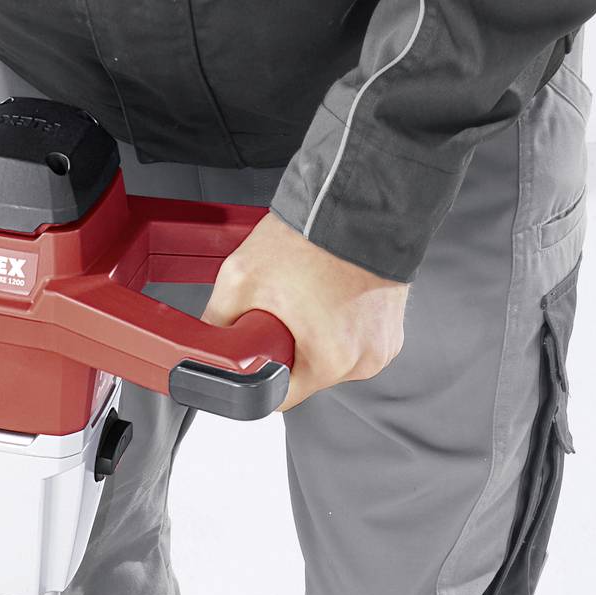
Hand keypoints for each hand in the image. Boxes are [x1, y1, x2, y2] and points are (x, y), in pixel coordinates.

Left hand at [204, 211, 408, 409]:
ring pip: (330, 357)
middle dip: (288, 348)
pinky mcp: (391, 326)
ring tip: (310, 295)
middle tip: (285, 308)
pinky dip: (338, 321)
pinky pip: (352, 337)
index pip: (280, 397)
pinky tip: (331, 292)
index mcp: (332, 360)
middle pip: (307, 375)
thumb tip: (203, 344)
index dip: (259, 375)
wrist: (360, 197)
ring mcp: (383, 343)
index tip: (257, 352)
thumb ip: (216, 320)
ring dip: (314, 334)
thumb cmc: (313, 233)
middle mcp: (364, 359)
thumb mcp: (241, 278)